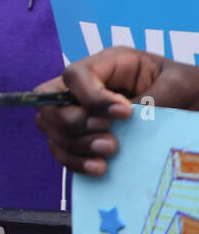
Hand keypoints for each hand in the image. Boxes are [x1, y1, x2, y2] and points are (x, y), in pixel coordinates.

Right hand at [35, 46, 198, 175]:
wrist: (198, 109)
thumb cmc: (192, 90)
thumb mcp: (181, 85)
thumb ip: (154, 97)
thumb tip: (125, 116)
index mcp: (110, 65)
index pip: (76, 75)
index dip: (91, 97)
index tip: (124, 115)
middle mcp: (87, 87)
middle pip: (50, 101)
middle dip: (75, 123)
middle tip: (110, 139)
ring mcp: (82, 113)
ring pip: (50, 127)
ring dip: (74, 144)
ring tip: (110, 152)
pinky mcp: (85, 139)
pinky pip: (61, 150)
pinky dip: (74, 162)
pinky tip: (100, 168)